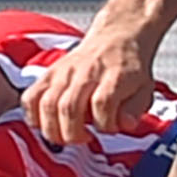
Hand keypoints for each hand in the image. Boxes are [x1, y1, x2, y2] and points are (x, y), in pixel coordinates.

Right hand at [24, 23, 156, 142]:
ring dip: (53, 129)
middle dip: (74, 133)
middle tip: (84, 138)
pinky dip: (32, 116)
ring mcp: (64, 73)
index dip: (105, 124)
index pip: (103, 103)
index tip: (109, 129)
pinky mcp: (48, 74)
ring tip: (65, 136)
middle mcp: (86, 73)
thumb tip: (124, 124)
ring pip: (47, 105)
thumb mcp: (145, 88)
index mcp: (113, 76)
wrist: (116, 38)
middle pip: (69, 107)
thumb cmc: (129, 69)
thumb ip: (136, 109)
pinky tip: (46, 124)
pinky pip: (30, 97)